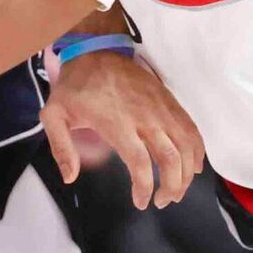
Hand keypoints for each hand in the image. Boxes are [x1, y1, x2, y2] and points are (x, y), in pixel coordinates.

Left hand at [43, 49, 203, 208]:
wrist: (98, 51)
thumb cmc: (76, 86)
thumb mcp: (54, 115)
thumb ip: (61, 147)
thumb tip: (70, 177)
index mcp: (117, 123)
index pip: (140, 162)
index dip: (145, 187)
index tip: (141, 202)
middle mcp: (145, 117)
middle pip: (171, 158)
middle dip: (172, 186)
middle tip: (163, 201)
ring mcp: (161, 109)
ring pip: (187, 145)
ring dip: (188, 173)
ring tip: (178, 190)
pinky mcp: (170, 102)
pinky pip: (192, 129)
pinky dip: (198, 151)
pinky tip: (194, 167)